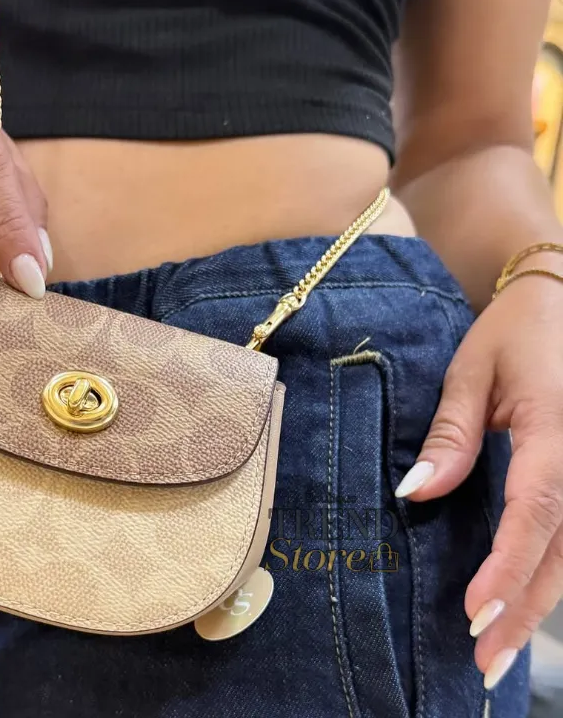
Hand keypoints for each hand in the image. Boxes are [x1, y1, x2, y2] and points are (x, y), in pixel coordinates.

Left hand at [394, 270, 562, 689]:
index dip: (508, 568)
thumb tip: (417, 493)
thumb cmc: (512, 333)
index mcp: (557, 431)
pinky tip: (525, 602)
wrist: (559, 302)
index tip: (476, 612)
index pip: (536, 512)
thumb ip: (451, 435)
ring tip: (501, 651)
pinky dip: (552, 572)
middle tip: (486, 662)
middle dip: (524, 609)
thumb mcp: (471, 373)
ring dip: (540, 603)